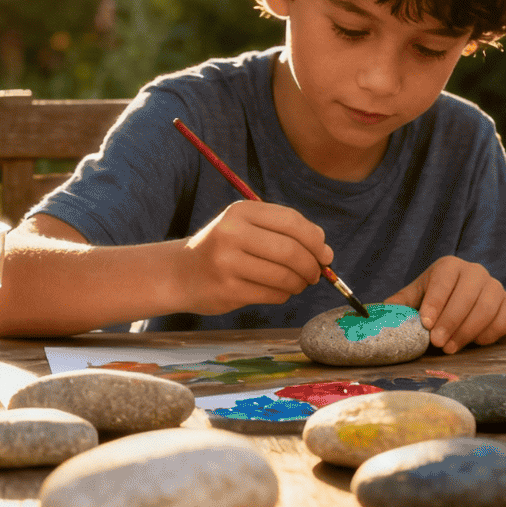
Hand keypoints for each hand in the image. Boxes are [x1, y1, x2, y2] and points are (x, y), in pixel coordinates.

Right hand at [179, 200, 332, 314]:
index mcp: (241, 212)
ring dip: (299, 283)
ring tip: (298, 283)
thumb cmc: (223, 248)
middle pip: (290, 250)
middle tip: (316, 274)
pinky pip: (272, 294)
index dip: (315, 239)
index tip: (325, 254)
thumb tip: (324, 249)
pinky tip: (279, 290)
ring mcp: (228, 263)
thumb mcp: (245, 226)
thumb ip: (283, 231)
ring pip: (284, 276)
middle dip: (311, 265)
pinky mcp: (228, 290)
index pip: (291, 221)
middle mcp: (232, 233)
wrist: (180, 273)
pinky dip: (284, 294)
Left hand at [384, 256, 505, 353]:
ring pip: (487, 307)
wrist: (463, 298)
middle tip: (437, 343)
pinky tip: (475, 342)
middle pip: (468, 295)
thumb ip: (399, 304)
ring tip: (450, 347)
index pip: (444, 280)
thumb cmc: (434, 300)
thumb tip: (374, 314)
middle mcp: (475, 271)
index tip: (426, 323)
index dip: (436, 302)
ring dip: (468, 330)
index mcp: (449, 266)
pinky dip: (491, 332)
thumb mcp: (415, 297)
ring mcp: (495, 287)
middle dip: (451, 321)